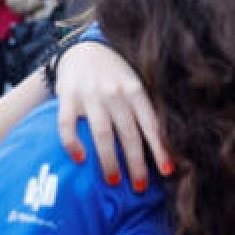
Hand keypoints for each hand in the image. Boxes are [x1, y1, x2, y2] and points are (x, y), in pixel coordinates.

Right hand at [55, 42, 171, 190]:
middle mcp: (114, 93)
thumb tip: (163, 140)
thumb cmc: (116, 71)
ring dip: (108, 160)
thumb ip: (143, 106)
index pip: (151, 124)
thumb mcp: (135, 81)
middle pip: (128, 134)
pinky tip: (80, 159)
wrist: (84, 48)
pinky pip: (67, 124)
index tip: (167, 171)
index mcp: (135, 89)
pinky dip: (72, 143)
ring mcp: (90, 95)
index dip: (160, 149)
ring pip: (102, 134)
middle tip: (140, 187)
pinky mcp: (67, 97)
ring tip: (114, 181)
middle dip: (136, 163)